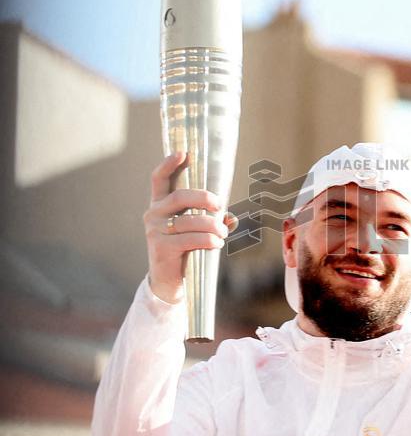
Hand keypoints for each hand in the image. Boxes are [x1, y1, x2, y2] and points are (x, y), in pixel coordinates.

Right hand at [143, 151, 237, 303]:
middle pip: (179, 197)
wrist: (168, 282)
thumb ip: (212, 221)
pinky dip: (208, 240)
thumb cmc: (184, 250)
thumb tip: (232, 218)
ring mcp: (155, 231)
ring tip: (222, 234)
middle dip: (203, 198)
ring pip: (188, 221)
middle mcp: (153, 214)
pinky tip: (216, 244)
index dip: (169, 164)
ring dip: (211, 226)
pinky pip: (189, 239)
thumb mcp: (196, 231)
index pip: (159, 179)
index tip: (184, 153)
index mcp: (160, 204)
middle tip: (220, 205)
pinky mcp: (161, 248)